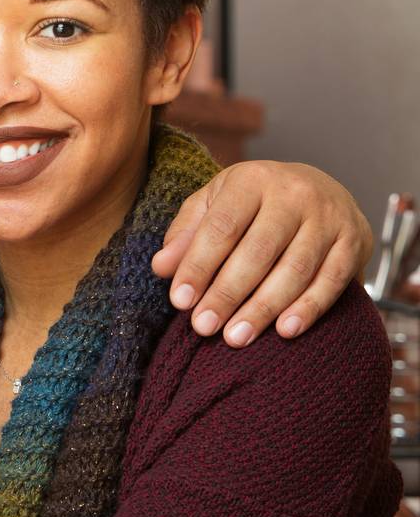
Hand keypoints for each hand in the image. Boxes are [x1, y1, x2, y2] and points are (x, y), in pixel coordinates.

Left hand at [152, 160, 372, 346]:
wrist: (320, 188)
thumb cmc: (254, 202)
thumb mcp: (215, 204)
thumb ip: (187, 234)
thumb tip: (161, 268)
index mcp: (252, 179)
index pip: (221, 227)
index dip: (198, 265)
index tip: (179, 301)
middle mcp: (294, 193)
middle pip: (257, 251)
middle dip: (227, 293)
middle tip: (203, 327)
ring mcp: (329, 217)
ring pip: (295, 269)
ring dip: (263, 308)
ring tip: (235, 337)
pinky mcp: (355, 241)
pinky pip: (331, 281)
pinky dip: (308, 308)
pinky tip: (284, 330)